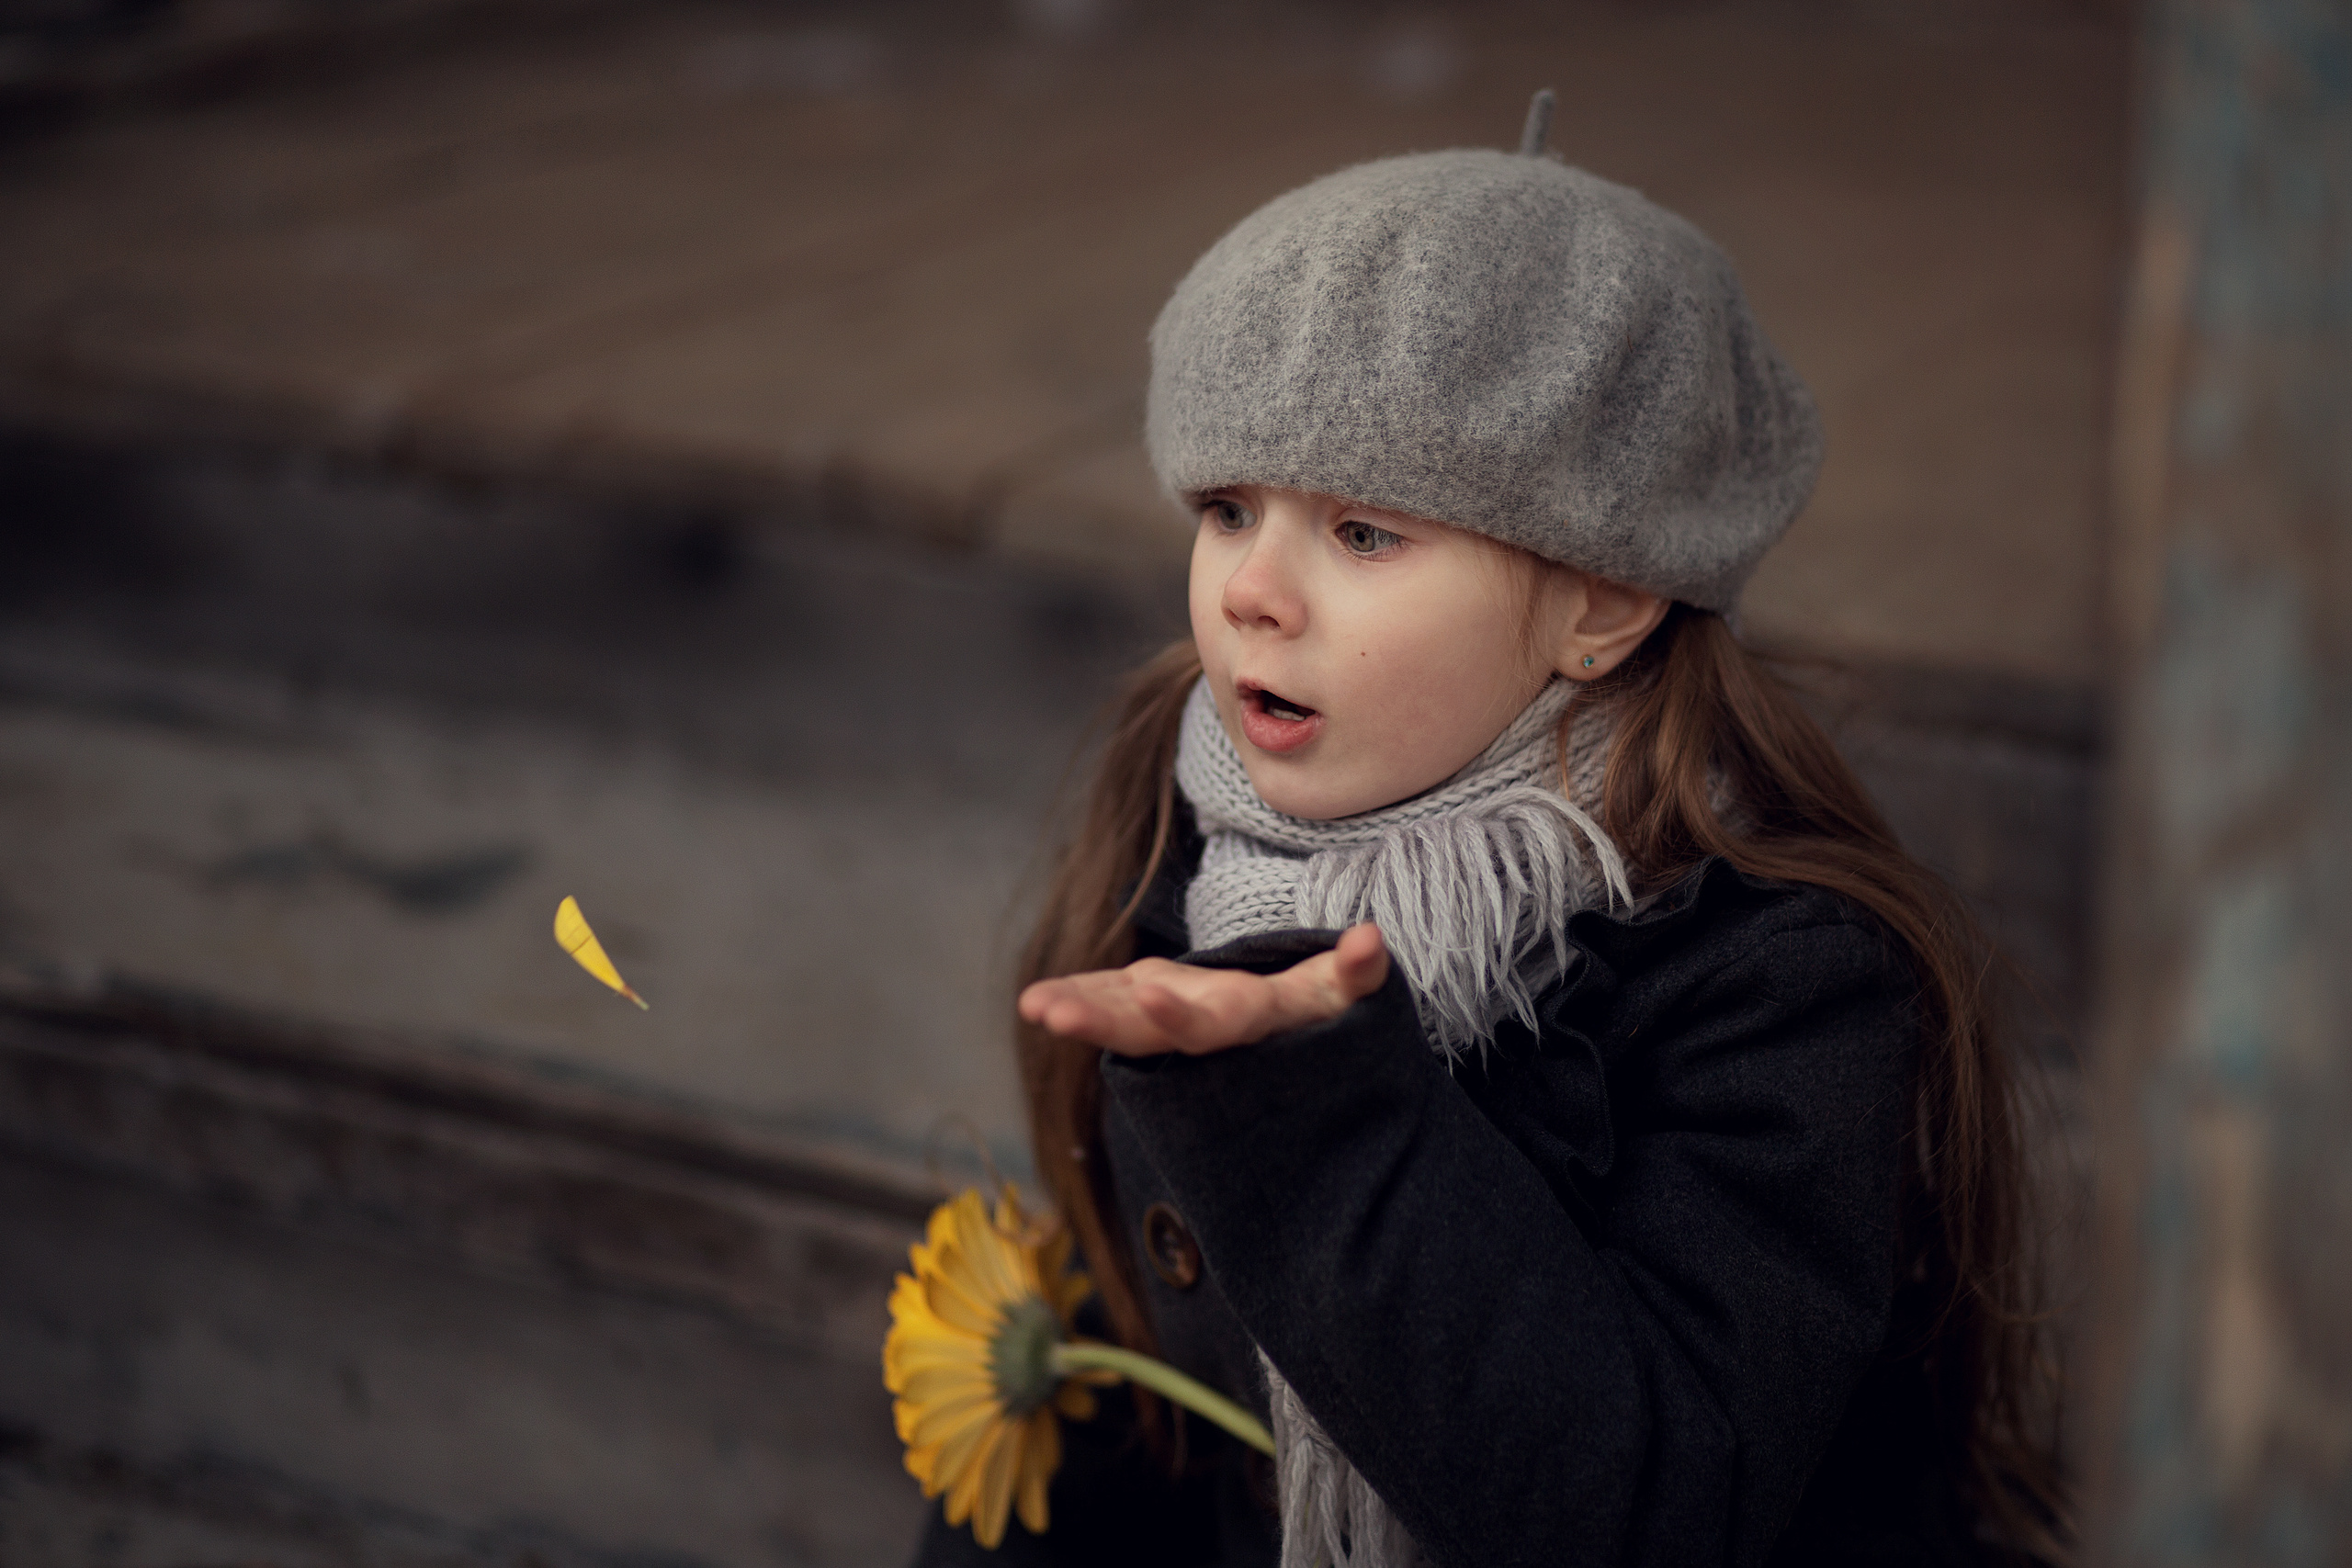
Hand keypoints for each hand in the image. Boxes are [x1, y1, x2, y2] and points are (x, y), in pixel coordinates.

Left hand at [1017, 924, 1390, 1057]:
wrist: (1300, 1046)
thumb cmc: (1327, 1014)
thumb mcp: (1345, 995)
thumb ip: (1356, 973)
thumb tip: (1370, 941)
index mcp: (1249, 1023)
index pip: (1211, 1023)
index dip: (1180, 1015)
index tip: (1148, 997)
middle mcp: (1206, 1027)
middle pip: (1147, 1030)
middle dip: (1100, 1020)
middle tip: (1048, 1012)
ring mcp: (1177, 1016)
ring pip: (1121, 1016)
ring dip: (1080, 1008)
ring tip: (1034, 1006)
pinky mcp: (1157, 1002)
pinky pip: (1114, 998)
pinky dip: (1083, 993)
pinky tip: (1038, 1000)